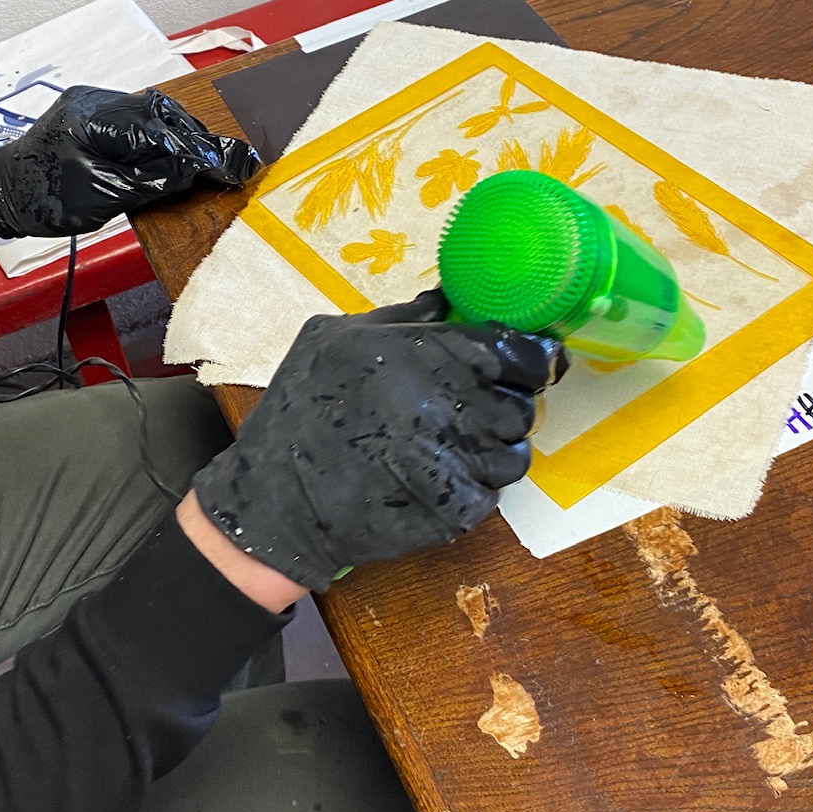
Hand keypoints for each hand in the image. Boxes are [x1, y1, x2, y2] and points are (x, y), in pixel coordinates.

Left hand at [0, 86, 260, 238]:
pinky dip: (158, 134)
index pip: (161, 130)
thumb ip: (150, 181)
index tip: (231, 165)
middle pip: (161, 112)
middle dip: (195, 136)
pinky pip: (135, 117)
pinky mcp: (90, 112)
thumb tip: (192, 170)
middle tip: (224, 162)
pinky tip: (171, 151)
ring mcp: (91, 103)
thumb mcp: (101, 199)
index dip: (199, 150)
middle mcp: (93, 101)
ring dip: (178, 134)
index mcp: (93, 119)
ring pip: (151, 111)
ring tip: (202, 159)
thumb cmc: (41, 201)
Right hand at [190, 291, 567, 592]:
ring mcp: (453, 463)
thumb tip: (444, 301)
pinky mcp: (455, 510)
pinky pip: (495, 490)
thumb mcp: (329, 340)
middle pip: (521, 400)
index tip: (537, 358)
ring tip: (462, 443)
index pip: (511, 349)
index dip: (533, 355)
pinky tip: (445, 476)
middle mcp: (443, 406)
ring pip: (516, 448)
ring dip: (498, 444)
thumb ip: (395, 318)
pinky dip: (480, 483)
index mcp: (416, 355)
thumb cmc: (297, 414)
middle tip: (487, 403)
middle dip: (512, 400)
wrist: (275, 503)